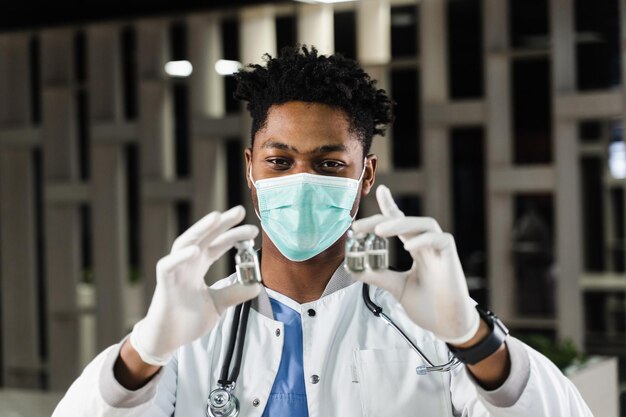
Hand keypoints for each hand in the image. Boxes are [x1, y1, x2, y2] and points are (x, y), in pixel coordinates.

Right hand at [130, 206, 260, 365]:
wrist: (167, 340)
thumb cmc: (187, 320)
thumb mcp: (218, 305)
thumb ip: (234, 293)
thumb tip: (257, 286)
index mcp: (198, 266)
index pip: (217, 244)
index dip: (232, 235)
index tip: (252, 230)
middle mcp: (187, 264)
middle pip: (204, 237)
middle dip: (220, 223)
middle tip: (240, 211)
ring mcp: (174, 272)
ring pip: (185, 243)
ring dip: (200, 229)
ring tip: (216, 217)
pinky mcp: (163, 284)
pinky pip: (168, 266)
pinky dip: (180, 257)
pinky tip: (194, 250)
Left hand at [352, 185, 478, 344]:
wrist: (448, 326)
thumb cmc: (428, 306)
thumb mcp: (397, 288)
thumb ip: (379, 276)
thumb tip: (355, 268)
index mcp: (416, 248)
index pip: (402, 222)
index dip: (391, 206)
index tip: (380, 190)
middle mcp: (427, 245)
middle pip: (407, 221)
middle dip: (383, 218)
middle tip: (360, 226)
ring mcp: (440, 249)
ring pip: (424, 224)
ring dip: (401, 223)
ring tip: (380, 230)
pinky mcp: (451, 257)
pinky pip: (440, 240)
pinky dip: (424, 240)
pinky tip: (409, 245)